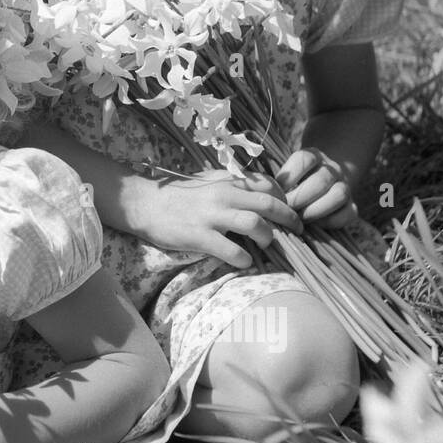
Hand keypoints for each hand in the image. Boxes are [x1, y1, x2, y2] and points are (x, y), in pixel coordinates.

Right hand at [133, 169, 301, 267]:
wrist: (144, 203)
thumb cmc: (177, 194)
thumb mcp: (207, 181)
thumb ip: (232, 185)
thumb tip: (258, 193)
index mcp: (226, 180)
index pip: (267, 184)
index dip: (285, 198)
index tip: (290, 210)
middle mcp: (223, 195)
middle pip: (268, 203)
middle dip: (289, 218)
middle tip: (298, 230)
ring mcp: (211, 216)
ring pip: (254, 223)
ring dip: (268, 237)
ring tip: (267, 245)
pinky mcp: (199, 236)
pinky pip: (231, 250)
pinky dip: (244, 259)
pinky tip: (245, 262)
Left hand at [275, 147, 357, 227]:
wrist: (323, 183)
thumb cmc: (294, 182)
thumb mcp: (286, 174)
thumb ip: (275, 181)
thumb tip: (261, 194)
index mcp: (314, 156)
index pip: (304, 159)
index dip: (289, 175)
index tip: (277, 190)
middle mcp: (332, 169)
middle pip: (321, 180)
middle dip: (300, 198)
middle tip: (286, 209)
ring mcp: (344, 186)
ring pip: (339, 194)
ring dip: (316, 210)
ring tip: (299, 219)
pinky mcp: (352, 205)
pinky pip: (349, 213)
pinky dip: (332, 221)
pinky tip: (316, 225)